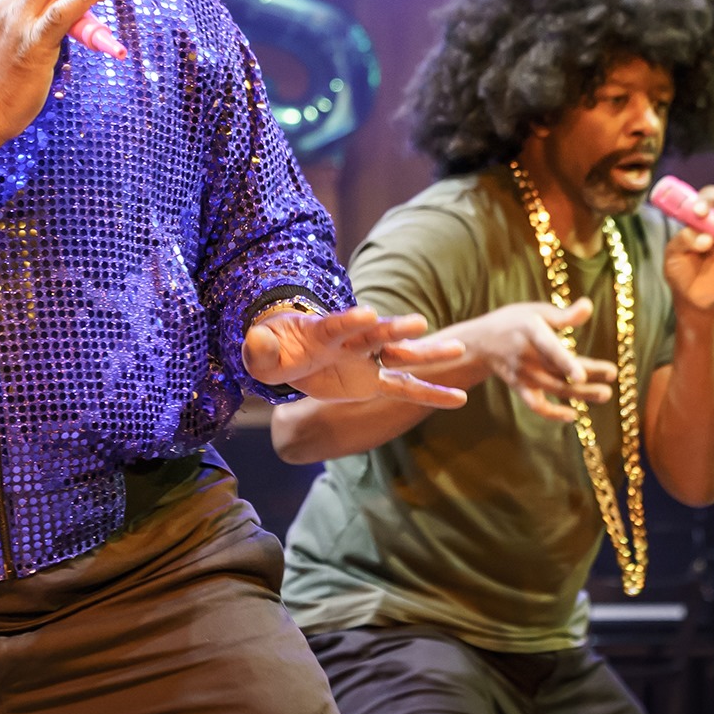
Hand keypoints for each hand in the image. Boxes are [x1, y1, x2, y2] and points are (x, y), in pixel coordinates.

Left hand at [242, 305, 467, 406]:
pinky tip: (459, 400)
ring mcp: (366, 360)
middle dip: (394, 329)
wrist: (289, 357)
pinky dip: (430, 394)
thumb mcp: (260, 353)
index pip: (336, 324)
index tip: (367, 314)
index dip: (350, 320)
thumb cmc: (274, 350)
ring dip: (426, 353)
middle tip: (419, 323)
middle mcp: (350, 342)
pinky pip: (405, 388)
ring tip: (458, 349)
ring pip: (400, 356)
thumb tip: (255, 341)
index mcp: (321, 331)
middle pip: (375, 334)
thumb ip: (260, 349)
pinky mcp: (373, 381)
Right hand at [420, 301, 617, 422]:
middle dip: (587, 375)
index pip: (550, 349)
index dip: (566, 363)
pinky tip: (573, 415)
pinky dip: (553, 414)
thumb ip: (564, 315)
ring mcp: (522, 375)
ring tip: (605, 393)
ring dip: (580, 394)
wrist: (482, 342)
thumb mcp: (536, 311)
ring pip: (554, 389)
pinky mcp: (520, 388)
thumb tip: (589, 306)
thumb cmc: (514, 322)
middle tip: (612, 374)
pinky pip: (536, 406)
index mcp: (531, 332)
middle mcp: (526, 356)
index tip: (582, 375)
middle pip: (559, 370)